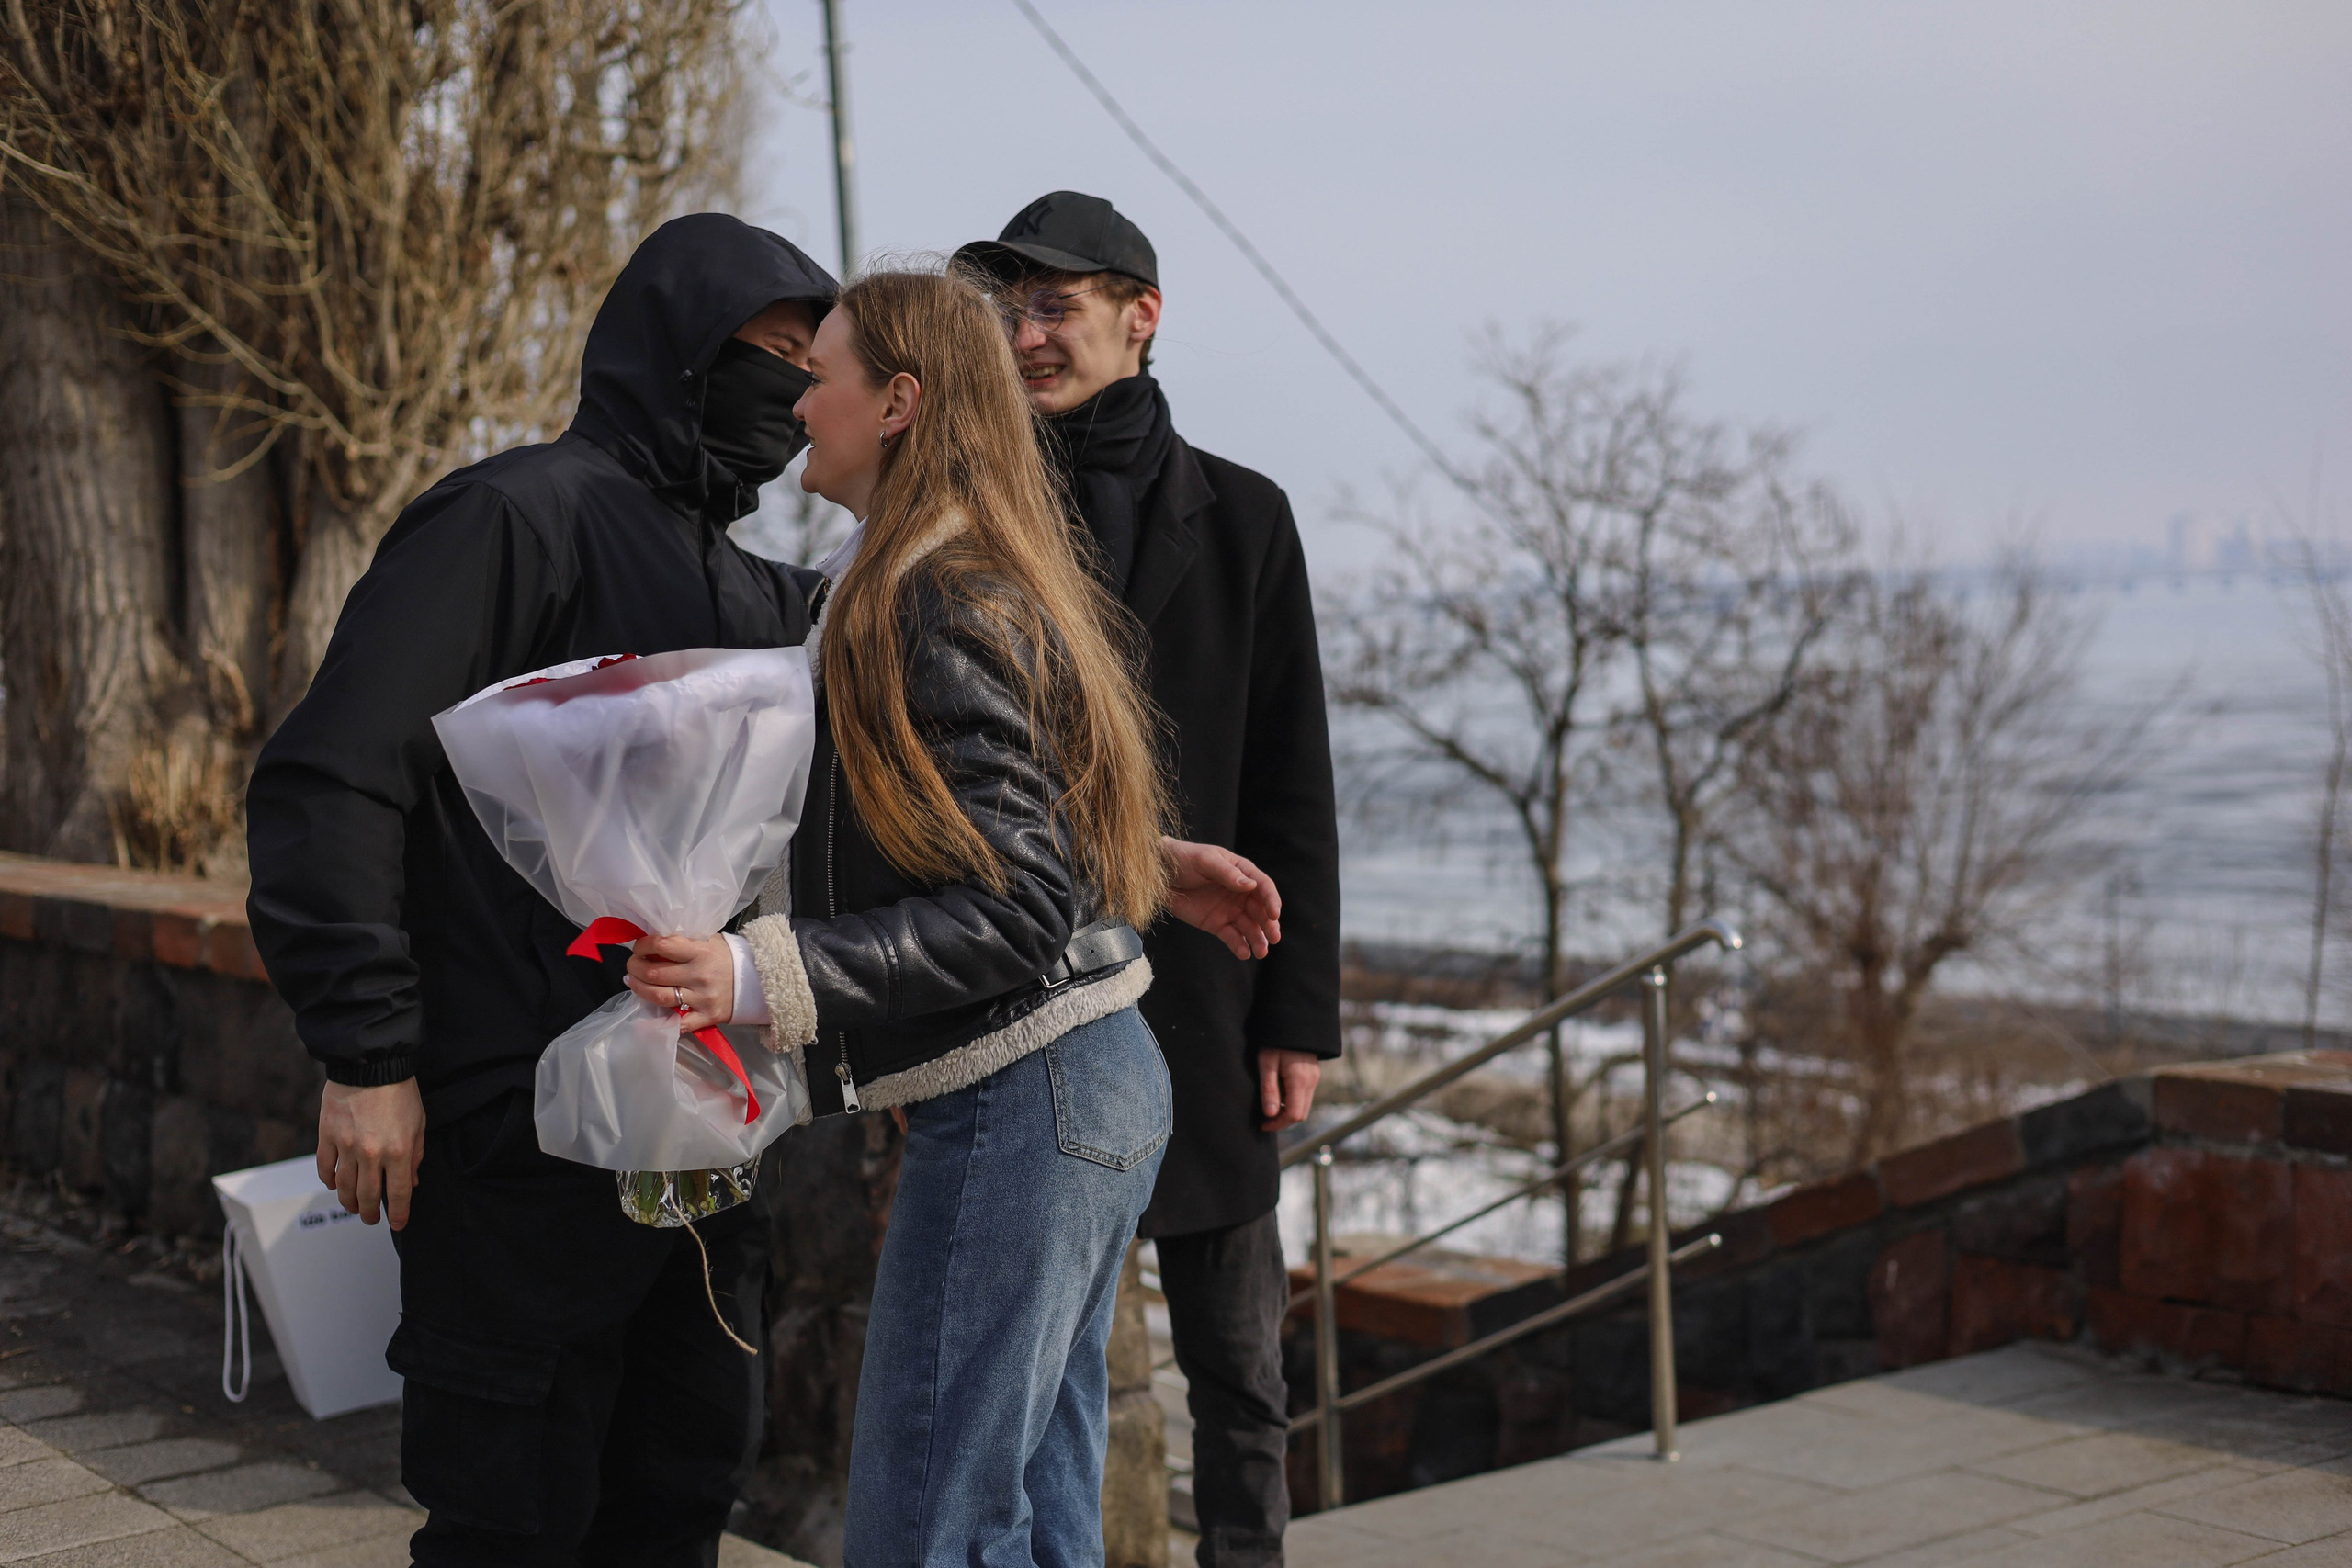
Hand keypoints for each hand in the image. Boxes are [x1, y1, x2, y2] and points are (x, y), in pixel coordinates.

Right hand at [317, 1079, 426, 1228]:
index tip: (397, 1224)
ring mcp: (346, 1146)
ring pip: (343, 1188)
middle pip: (367, 1196)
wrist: (371, 1064)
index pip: (397, 1194)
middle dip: (370, 1213)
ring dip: (348, 1202)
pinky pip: (324, 1168)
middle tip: (371, 1218)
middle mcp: (371, 1154)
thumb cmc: (399, 1090)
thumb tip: (411, 1182)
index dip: (397, 1214)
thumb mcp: (419, 1124)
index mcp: (399, 1151)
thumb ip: (416, 1156)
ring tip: (353, 1207)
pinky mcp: (326, 1136)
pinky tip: (334, 1185)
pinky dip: (329, 1181)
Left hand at [625, 933, 734, 1029]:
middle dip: (635, 967)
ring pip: (659, 997)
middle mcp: (699, 975)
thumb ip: (685, 942)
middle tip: (632, 965)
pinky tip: (651, 1014)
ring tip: (633, 982)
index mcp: (701, 952)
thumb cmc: (730, 958)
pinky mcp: (707, 1017)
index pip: (662, 945)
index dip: (643, 945)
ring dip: (640, 989)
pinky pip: (680, 1023)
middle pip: (654, 973)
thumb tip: (654, 944)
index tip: (639, 947)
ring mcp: (702, 998)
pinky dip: (662, 1021)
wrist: (760, 980)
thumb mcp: (710, 941)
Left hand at [1163, 837, 1281, 959]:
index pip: (1263, 886)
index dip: (1271, 900)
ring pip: (1249, 927)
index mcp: (1242, 872)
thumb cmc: (1184, 859)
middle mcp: (1240, 893)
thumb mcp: (1205, 861)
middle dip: (1269, 924)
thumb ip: (1227, 873)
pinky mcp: (1217, 924)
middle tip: (1274, 937)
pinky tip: (1245, 954)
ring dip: (1257, 939)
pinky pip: (1232, 937)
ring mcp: (1230, 909)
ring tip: (1261, 952)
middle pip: (1260, 910)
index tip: (1275, 914)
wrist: (1159, 874)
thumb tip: (1250, 885)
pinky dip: (1239, 946)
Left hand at [1257, 1048, 1320, 1131]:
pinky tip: (1278, 1090)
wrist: (1292, 1020)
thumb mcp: (1266, 1063)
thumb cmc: (1275, 1040)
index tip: (1263, 1124)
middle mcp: (1312, 1081)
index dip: (1278, 1124)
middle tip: (1264, 1118)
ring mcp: (1315, 1078)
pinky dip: (1292, 1100)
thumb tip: (1270, 1115)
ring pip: (1303, 1105)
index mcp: (1300, 1080)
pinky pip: (1304, 1095)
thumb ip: (1269, 1089)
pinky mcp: (1313, 1074)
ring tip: (1269, 1101)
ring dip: (1287, 1109)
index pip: (1294, 1115)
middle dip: (1283, 1120)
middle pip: (1301, 1114)